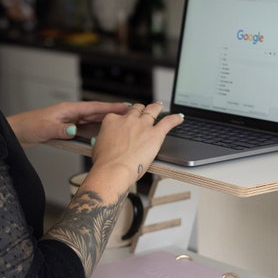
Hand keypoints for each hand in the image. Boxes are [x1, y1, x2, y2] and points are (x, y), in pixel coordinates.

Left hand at [6, 101, 128, 146]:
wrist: (17, 132)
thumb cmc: (29, 126)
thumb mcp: (44, 129)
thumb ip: (60, 129)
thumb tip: (73, 131)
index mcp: (68, 109)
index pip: (93, 107)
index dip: (110, 107)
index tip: (126, 107)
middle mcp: (70, 114)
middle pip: (96, 113)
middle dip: (113, 113)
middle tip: (131, 115)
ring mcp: (69, 121)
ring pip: (92, 121)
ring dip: (106, 122)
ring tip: (122, 124)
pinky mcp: (66, 129)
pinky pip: (85, 129)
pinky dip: (96, 130)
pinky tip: (103, 135)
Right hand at [45, 102, 183, 275]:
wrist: (112, 171)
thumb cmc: (104, 164)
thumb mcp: (97, 147)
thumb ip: (105, 140)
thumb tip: (106, 144)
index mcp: (112, 121)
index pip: (120, 114)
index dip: (125, 117)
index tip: (127, 121)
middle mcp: (128, 120)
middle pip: (137, 109)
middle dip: (141, 109)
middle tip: (144, 110)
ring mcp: (142, 125)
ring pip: (152, 110)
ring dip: (157, 107)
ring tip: (160, 106)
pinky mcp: (155, 134)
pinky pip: (168, 122)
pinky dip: (175, 119)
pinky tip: (180, 117)